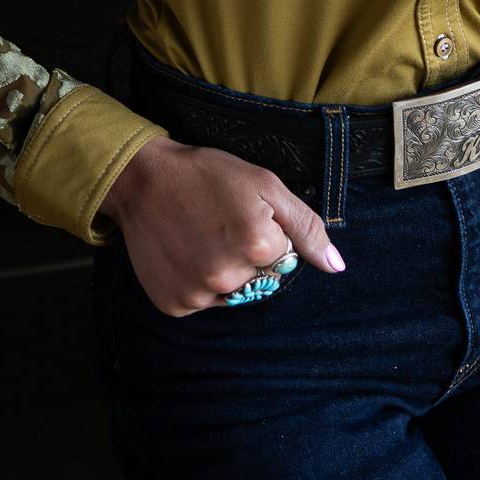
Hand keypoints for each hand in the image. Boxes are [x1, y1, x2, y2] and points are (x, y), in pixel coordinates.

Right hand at [97, 135, 346, 316]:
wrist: (142, 179)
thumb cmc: (208, 174)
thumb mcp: (265, 184)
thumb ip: (306, 226)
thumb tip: (337, 267)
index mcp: (258, 245)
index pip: (284, 256)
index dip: (267, 232)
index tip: (241, 212)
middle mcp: (229, 277)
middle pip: (260, 278)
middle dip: (247, 254)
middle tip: (220, 222)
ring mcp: (199, 295)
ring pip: (232, 292)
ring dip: (224, 271)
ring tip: (201, 236)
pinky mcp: (174, 305)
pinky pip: (202, 302)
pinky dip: (197, 283)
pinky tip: (186, 253)